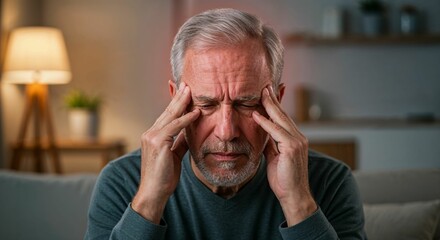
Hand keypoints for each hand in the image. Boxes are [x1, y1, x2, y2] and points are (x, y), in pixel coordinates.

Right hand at [132, 82, 199, 223]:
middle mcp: (150, 132)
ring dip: (182, 102)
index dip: (176, 103)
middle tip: (188, 84)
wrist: (153, 192)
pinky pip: (174, 127)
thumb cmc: (164, 176)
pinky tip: (196, 112)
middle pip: (168, 111)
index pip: (167, 115)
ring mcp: (152, 136)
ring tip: (191, 91)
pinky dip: (186, 119)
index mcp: (153, 135)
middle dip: (178, 97)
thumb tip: (190, 132)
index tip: (184, 92)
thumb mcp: (175, 155)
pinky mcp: (157, 142)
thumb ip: (181, 142)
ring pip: (170, 115)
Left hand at [252, 86, 316, 226]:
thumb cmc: (283, 178)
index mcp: (294, 138)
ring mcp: (297, 142)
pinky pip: (276, 132)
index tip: (268, 92)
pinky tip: (256, 115)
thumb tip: (260, 132)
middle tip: (264, 85)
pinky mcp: (292, 148)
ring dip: (269, 105)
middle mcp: (298, 137)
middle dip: (273, 99)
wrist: (293, 195)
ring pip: (281, 119)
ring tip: (260, 93)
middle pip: (283, 114)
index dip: (276, 104)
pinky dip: (266, 123)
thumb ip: (269, 142)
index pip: (283, 117)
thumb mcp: (273, 156)